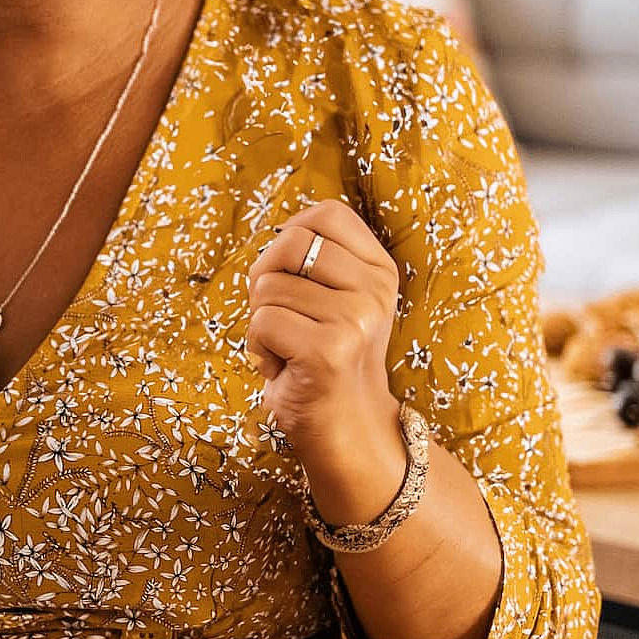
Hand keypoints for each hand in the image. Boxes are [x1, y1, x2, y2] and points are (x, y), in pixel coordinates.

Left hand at [243, 198, 403, 472]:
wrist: (344, 423)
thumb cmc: (324, 353)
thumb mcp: (335, 296)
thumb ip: (316, 256)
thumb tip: (276, 230)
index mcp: (380, 269)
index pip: (327, 214)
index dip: (292, 234)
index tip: (290, 271)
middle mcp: (374, 290)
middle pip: (289, 243)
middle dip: (264, 277)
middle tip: (278, 314)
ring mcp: (355, 320)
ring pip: (267, 287)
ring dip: (261, 321)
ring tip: (288, 347)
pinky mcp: (328, 350)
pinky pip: (262, 322)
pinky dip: (258, 348)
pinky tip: (283, 366)